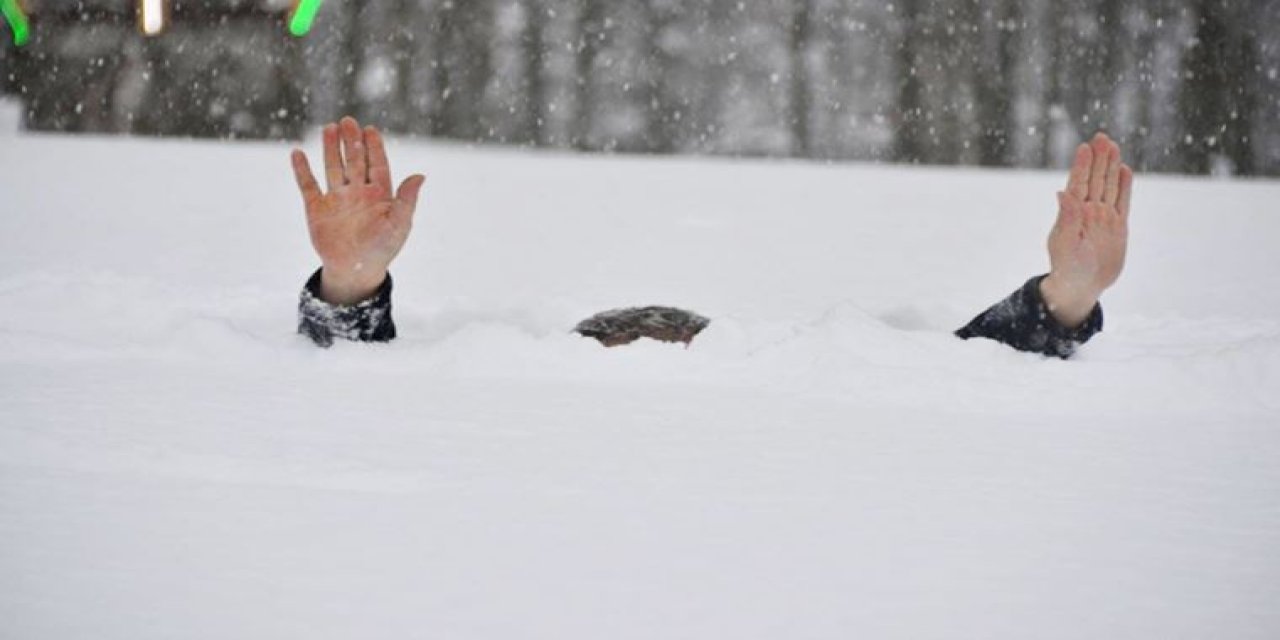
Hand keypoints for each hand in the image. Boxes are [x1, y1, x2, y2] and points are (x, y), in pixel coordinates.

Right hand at [290, 116, 425, 304]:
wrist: (355, 271)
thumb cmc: (382, 249)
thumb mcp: (399, 224)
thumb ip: (407, 200)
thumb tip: (421, 176)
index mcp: (379, 194)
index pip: (377, 164)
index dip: (374, 147)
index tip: (370, 129)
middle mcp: (357, 192)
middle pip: (354, 160)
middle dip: (351, 141)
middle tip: (348, 121)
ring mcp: (336, 199)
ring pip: (333, 167)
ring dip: (330, 148)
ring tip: (329, 128)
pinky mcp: (316, 209)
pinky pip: (308, 185)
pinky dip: (302, 170)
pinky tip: (297, 153)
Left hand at [1040, 132, 1132, 328]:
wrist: (1082, 285)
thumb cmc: (1067, 267)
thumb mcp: (1065, 243)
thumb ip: (1066, 218)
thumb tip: (1061, 193)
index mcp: (1073, 213)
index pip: (1078, 184)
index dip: (1082, 165)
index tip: (1085, 146)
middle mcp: (1089, 211)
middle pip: (1096, 179)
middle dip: (1098, 159)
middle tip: (1101, 137)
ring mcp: (1104, 217)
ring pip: (1109, 186)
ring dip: (1111, 166)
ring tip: (1112, 146)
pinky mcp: (1118, 226)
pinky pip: (1123, 202)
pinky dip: (1124, 187)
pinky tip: (1125, 170)